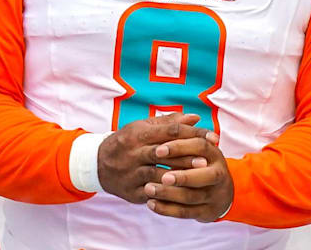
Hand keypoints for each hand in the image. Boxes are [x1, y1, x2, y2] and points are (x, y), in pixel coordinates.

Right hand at [98, 113, 218, 204]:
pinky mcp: (129, 191)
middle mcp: (133, 152)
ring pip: (156, 174)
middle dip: (186, 156)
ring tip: (197, 177)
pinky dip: (165, 194)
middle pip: (163, 152)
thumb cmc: (128, 142)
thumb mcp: (144, 127)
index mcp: (138, 133)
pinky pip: (149, 193)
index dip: (193, 133)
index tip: (213, 138)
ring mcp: (130, 172)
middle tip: (207, 160)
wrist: (97, 164)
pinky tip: (182, 193)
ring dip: (177, 176)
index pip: (170, 131)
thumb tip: (196, 118)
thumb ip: (170, 123)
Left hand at [143, 135, 233, 222]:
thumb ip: (183, 134)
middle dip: (181, 176)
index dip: (179, 148)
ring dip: (168, 194)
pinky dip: (166, 209)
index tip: (158, 150)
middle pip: (202, 175)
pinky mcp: (206, 212)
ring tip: (148, 188)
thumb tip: (176, 116)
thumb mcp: (195, 147)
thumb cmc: (200, 163)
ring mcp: (213, 195)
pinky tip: (150, 203)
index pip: (200, 147)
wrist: (221, 193)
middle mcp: (218, 174)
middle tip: (160, 176)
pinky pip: (185, 213)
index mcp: (214, 153)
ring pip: (191, 196)